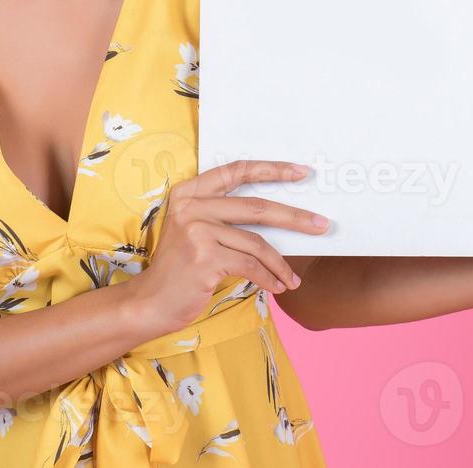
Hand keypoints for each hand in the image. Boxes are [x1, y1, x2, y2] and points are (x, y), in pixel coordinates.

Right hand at [123, 159, 330, 333]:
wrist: (151, 301)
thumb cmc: (180, 268)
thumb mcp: (195, 231)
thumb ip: (223, 216)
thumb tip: (279, 214)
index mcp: (189, 192)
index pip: (236, 171)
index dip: (272, 170)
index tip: (301, 172)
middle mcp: (191, 206)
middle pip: (256, 206)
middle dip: (294, 217)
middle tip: (322, 225)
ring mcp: (197, 231)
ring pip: (256, 242)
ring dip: (281, 263)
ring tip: (293, 278)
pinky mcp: (204, 257)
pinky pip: (249, 265)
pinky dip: (268, 277)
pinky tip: (277, 287)